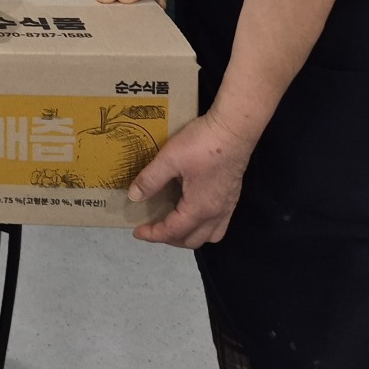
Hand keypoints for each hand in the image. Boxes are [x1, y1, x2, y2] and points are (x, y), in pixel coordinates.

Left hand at [128, 111, 253, 247]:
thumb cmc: (202, 144)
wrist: (234, 129)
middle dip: (170, 238)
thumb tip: (134, 197)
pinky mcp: (232, 196)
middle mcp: (216, 213)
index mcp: (199, 209)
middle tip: (153, 227)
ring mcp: (228, 206)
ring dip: (189, 235)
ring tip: (173, 223)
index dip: (153, 234)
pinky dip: (203, 225)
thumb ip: (150, 180)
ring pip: (210, 235)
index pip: (173, 232)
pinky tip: (192, 210)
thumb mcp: (169, 159)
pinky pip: (219, 223)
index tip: (137, 231)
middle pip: (193, 240)